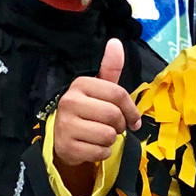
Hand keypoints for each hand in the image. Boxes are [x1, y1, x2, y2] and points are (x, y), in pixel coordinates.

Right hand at [53, 39, 141, 168]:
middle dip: (119, 126)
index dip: (132, 110)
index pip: (118, 94)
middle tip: (113, 127)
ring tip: (100, 136)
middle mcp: (69, 102)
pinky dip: (102, 153)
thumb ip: (110, 68)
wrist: (62, 138)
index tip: (133, 120)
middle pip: (113, 116)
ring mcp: (66, 125)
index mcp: (80, 85)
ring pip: (108, 136)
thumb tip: (115, 42)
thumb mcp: (99, 89)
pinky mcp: (66, 147)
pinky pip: (100, 152)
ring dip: (110, 140)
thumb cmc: (87, 111)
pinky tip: (92, 146)